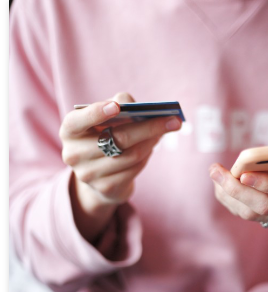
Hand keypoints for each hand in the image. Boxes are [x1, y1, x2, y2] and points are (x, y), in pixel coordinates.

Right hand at [60, 92, 181, 243]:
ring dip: (152, 141)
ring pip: (131, 154)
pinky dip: (147, 154)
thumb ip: (119, 104)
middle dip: (149, 127)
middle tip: (173, 120)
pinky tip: (152, 145)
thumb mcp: (106, 118)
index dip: (96, 113)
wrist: (99, 175)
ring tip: (166, 130)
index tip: (117, 107)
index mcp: (70, 131)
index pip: (77, 121)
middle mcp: (74, 154)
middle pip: (117, 139)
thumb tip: (137, 106)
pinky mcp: (106, 188)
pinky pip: (134, 168)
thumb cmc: (103, 135)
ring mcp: (89, 174)